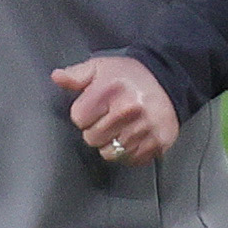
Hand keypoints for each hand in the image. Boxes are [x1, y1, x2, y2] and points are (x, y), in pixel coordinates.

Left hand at [52, 53, 179, 163]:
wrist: (170, 80)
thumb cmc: (132, 76)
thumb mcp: (102, 67)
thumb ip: (77, 75)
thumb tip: (57, 77)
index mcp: (111, 90)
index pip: (79, 118)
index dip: (84, 114)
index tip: (96, 107)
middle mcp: (128, 110)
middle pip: (92, 138)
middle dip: (97, 129)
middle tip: (109, 118)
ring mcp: (143, 129)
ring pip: (110, 152)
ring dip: (112, 143)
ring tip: (122, 127)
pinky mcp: (157, 143)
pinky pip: (130, 159)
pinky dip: (130, 151)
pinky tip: (134, 135)